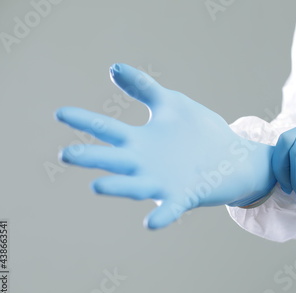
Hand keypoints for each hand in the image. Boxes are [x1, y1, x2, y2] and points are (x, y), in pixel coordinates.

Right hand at [56, 63, 274, 228]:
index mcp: (141, 141)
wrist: (235, 159)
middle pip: (113, 160)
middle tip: (66, 154)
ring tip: (97, 186)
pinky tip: (150, 222)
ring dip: (117, 187)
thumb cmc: (199, 132)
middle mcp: (146, 163)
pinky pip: (170, 208)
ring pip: (135, 186)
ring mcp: (163, 181)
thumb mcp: (171, 104)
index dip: (84, 121)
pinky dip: (161, 215)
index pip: (107, 129)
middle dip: (90, 158)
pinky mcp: (185, 195)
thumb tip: (113, 67)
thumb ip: (144, 88)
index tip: (60, 113)